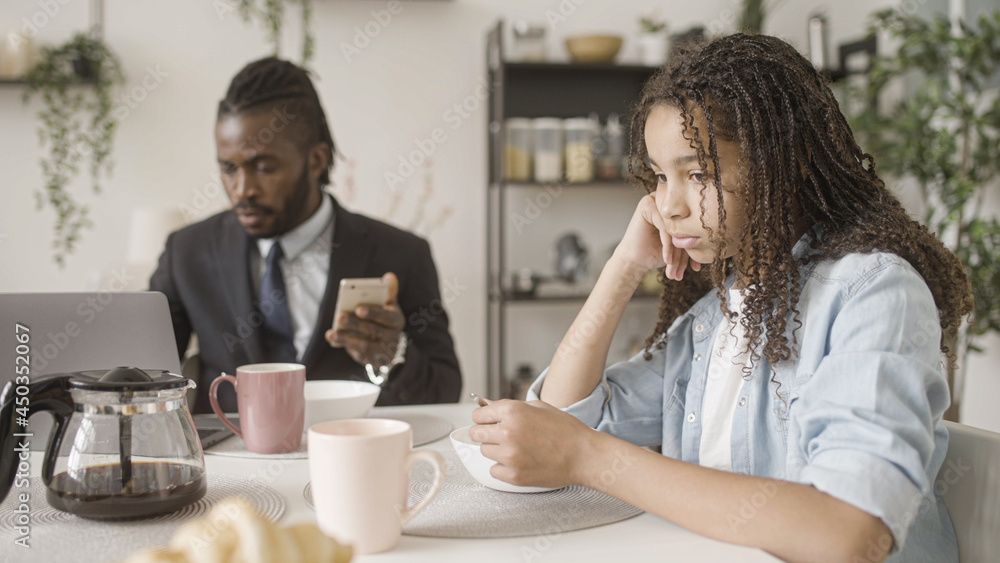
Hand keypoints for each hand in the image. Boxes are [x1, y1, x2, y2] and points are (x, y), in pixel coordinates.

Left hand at [325, 272, 404, 366]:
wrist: (393, 347)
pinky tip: (334, 340)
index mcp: (396, 320)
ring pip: (365, 345)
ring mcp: (383, 351)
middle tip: (340, 317)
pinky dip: (347, 348)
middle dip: (356, 324)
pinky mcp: (373, 360)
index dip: (373, 313)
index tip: (358, 308)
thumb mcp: (390, 306)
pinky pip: (360, 355)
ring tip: (331, 333)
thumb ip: (388, 292)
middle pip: (374, 331)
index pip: (387, 317)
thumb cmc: (386, 320)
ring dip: (347, 339)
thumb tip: (389, 276)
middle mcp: (392, 337)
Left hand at [469, 399, 595, 487]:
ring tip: (517, 448)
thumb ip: (508, 406)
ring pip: (484, 452)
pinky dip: (503, 467)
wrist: (584, 455)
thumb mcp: (538, 407)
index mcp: (512, 412)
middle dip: (485, 433)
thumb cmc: (566, 430)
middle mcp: (507, 432)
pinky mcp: (514, 475)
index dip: (484, 418)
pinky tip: (519, 462)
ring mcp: (509, 456)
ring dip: (496, 450)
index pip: (479, 415)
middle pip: (476, 433)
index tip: (488, 422)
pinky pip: (494, 470)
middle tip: (500, 436)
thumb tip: (486, 405)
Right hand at [612, 194, 700, 280]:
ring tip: (675, 271)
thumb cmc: (657, 253)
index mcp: (679, 209)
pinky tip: (667, 260)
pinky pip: (664, 227)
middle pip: (684, 227)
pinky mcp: (647, 205)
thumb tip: (713, 242)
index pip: (692, 228)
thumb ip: (693, 240)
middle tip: (683, 273)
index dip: (694, 249)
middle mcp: (668, 202)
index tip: (696, 268)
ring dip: (676, 253)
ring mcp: (657, 200)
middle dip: (685, 254)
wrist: (634, 261)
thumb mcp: (680, 247)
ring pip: (675, 228)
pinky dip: (667, 246)